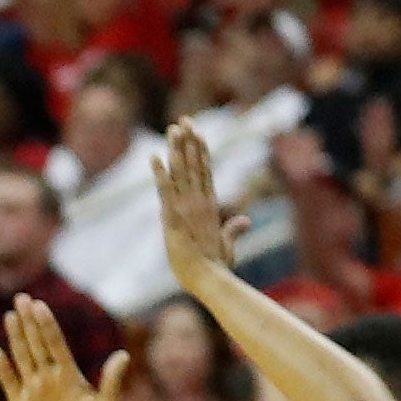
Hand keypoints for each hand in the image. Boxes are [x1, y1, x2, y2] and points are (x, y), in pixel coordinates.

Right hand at [0, 294, 131, 400]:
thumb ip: (112, 381)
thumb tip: (124, 355)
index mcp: (70, 374)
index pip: (55, 343)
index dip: (47, 324)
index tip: (40, 304)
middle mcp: (50, 377)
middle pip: (37, 343)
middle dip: (28, 321)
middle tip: (21, 298)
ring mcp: (34, 390)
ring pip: (23, 357)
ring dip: (16, 337)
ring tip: (10, 315)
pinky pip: (10, 382)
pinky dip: (3, 368)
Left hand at [152, 121, 249, 273]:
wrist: (210, 280)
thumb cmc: (218, 267)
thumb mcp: (228, 245)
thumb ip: (234, 229)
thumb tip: (246, 221)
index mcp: (210, 206)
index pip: (205, 172)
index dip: (201, 151)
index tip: (197, 132)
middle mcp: (200, 202)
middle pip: (194, 165)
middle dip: (189, 142)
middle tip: (184, 120)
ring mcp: (188, 208)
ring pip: (181, 172)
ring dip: (176, 149)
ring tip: (173, 128)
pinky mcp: (174, 218)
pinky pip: (165, 191)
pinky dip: (159, 173)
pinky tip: (154, 156)